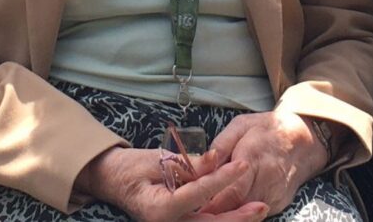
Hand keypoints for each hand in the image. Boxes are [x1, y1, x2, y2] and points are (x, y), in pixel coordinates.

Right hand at [76, 147, 269, 221]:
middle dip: (237, 217)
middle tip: (261, 205)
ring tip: (258, 210)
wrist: (111, 180)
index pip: (197, 194)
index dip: (222, 179)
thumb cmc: (130, 167)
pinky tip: (241, 212)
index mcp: (158, 208)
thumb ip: (187, 163)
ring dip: (234, 220)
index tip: (243, 165)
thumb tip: (216, 158)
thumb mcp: (156, 159)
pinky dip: (223, 218)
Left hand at [200, 110, 329, 214]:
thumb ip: (220, 145)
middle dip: (214, 210)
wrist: (304, 141)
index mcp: (254, 157)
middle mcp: (267, 180)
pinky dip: (239, 212)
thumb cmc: (268, 130)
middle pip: (236, 205)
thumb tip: (203, 163)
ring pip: (244, 212)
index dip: (211, 200)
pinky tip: (225, 207)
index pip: (231, 188)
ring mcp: (274, 195)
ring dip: (225, 213)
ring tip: (206, 210)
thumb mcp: (241, 126)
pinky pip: (254, 213)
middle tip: (193, 210)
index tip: (192, 203)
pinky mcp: (278, 204)